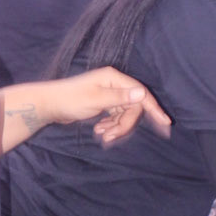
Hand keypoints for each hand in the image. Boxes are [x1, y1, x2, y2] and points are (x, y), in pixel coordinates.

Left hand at [56, 67, 170, 143]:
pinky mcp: (102, 104)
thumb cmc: (70, 99)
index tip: (165, 123)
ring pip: (123, 114)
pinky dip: (110, 126)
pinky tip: (99, 132)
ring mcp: (108, 94)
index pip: (140, 94)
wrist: (49, 105)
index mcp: (114, 78)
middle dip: (125, 124)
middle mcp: (114, 84)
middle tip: (110, 137)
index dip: (154, 108)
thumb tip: (142, 93)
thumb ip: (120, 98)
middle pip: (132, 108)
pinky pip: (114, 117)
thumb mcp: (96, 100)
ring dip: (116, 127)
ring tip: (102, 135)